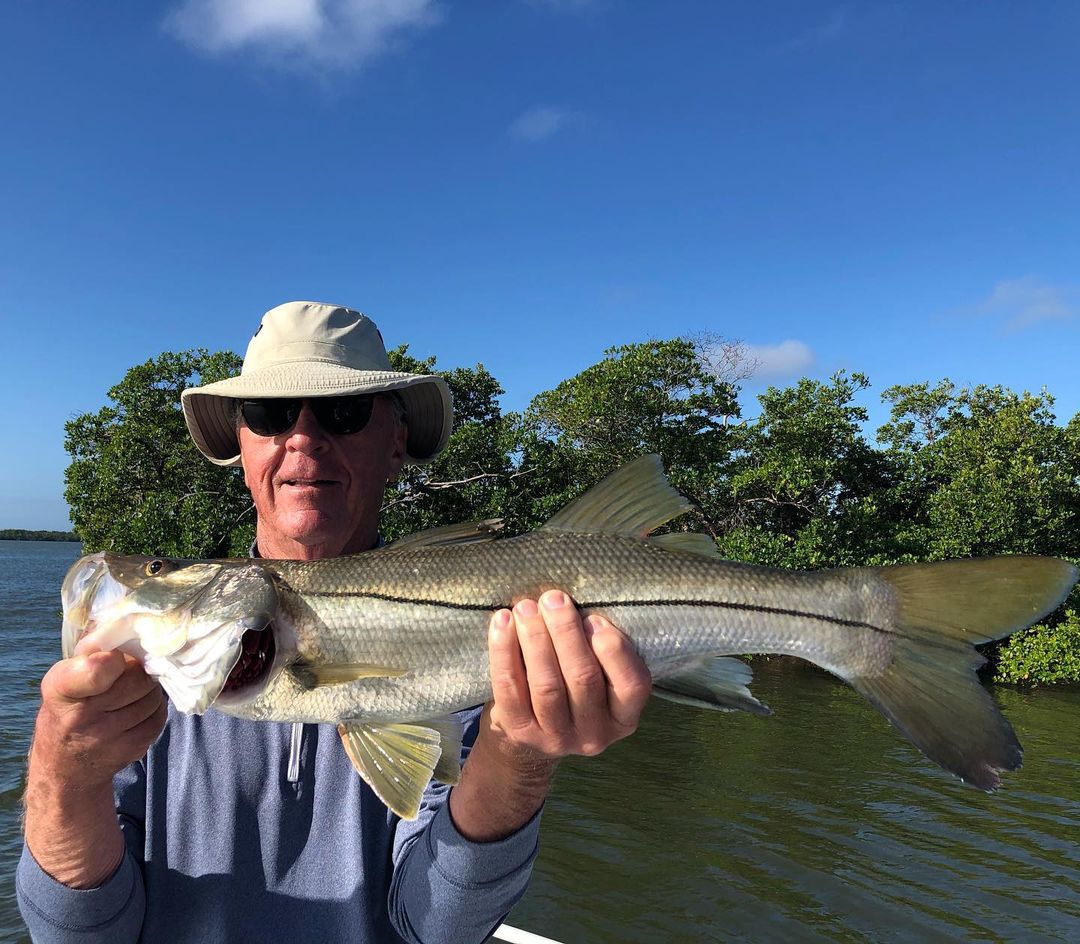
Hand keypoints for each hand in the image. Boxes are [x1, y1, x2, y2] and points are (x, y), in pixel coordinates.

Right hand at [31, 650, 165, 789]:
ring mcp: (106, 737)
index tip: (115, 658)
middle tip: (131, 673)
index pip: (99, 668)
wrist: (64, 765)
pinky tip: (139, 709)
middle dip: (140, 671)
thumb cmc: (70, 707)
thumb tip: (132, 625)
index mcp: (61, 688)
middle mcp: (80, 716)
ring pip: (152, 697)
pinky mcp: (129, 750)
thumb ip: (93, 653)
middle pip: (137, 679)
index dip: (116, 659)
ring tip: (134, 692)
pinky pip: (159, 718)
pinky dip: (155, 709)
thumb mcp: (66, 678)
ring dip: (150, 690)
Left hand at [486, 590, 651, 763]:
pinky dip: (504, 651)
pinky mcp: (520, 732)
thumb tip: (576, 606)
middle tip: (552, 599)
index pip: (632, 685)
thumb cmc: (571, 685)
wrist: (531, 729)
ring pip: (546, 685)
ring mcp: (557, 738)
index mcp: (624, 716)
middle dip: (566, 632)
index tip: (594, 618)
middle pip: (583, 678)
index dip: (614, 650)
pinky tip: (503, 623)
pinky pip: (510, 689)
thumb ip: (597, 648)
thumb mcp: (600, 674)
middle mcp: (595, 734)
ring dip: (535, 639)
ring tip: (526, 608)